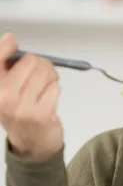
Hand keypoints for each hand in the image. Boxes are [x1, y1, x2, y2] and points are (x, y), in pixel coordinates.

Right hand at [0, 33, 63, 159]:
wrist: (31, 145)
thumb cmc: (20, 113)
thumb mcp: (5, 90)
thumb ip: (6, 67)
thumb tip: (10, 40)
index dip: (5, 45)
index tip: (12, 41)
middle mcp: (3, 98)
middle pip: (30, 61)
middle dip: (40, 64)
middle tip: (41, 73)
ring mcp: (22, 107)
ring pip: (45, 72)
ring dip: (50, 76)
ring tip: (45, 86)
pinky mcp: (41, 114)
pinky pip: (55, 87)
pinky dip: (55, 90)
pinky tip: (48, 99)